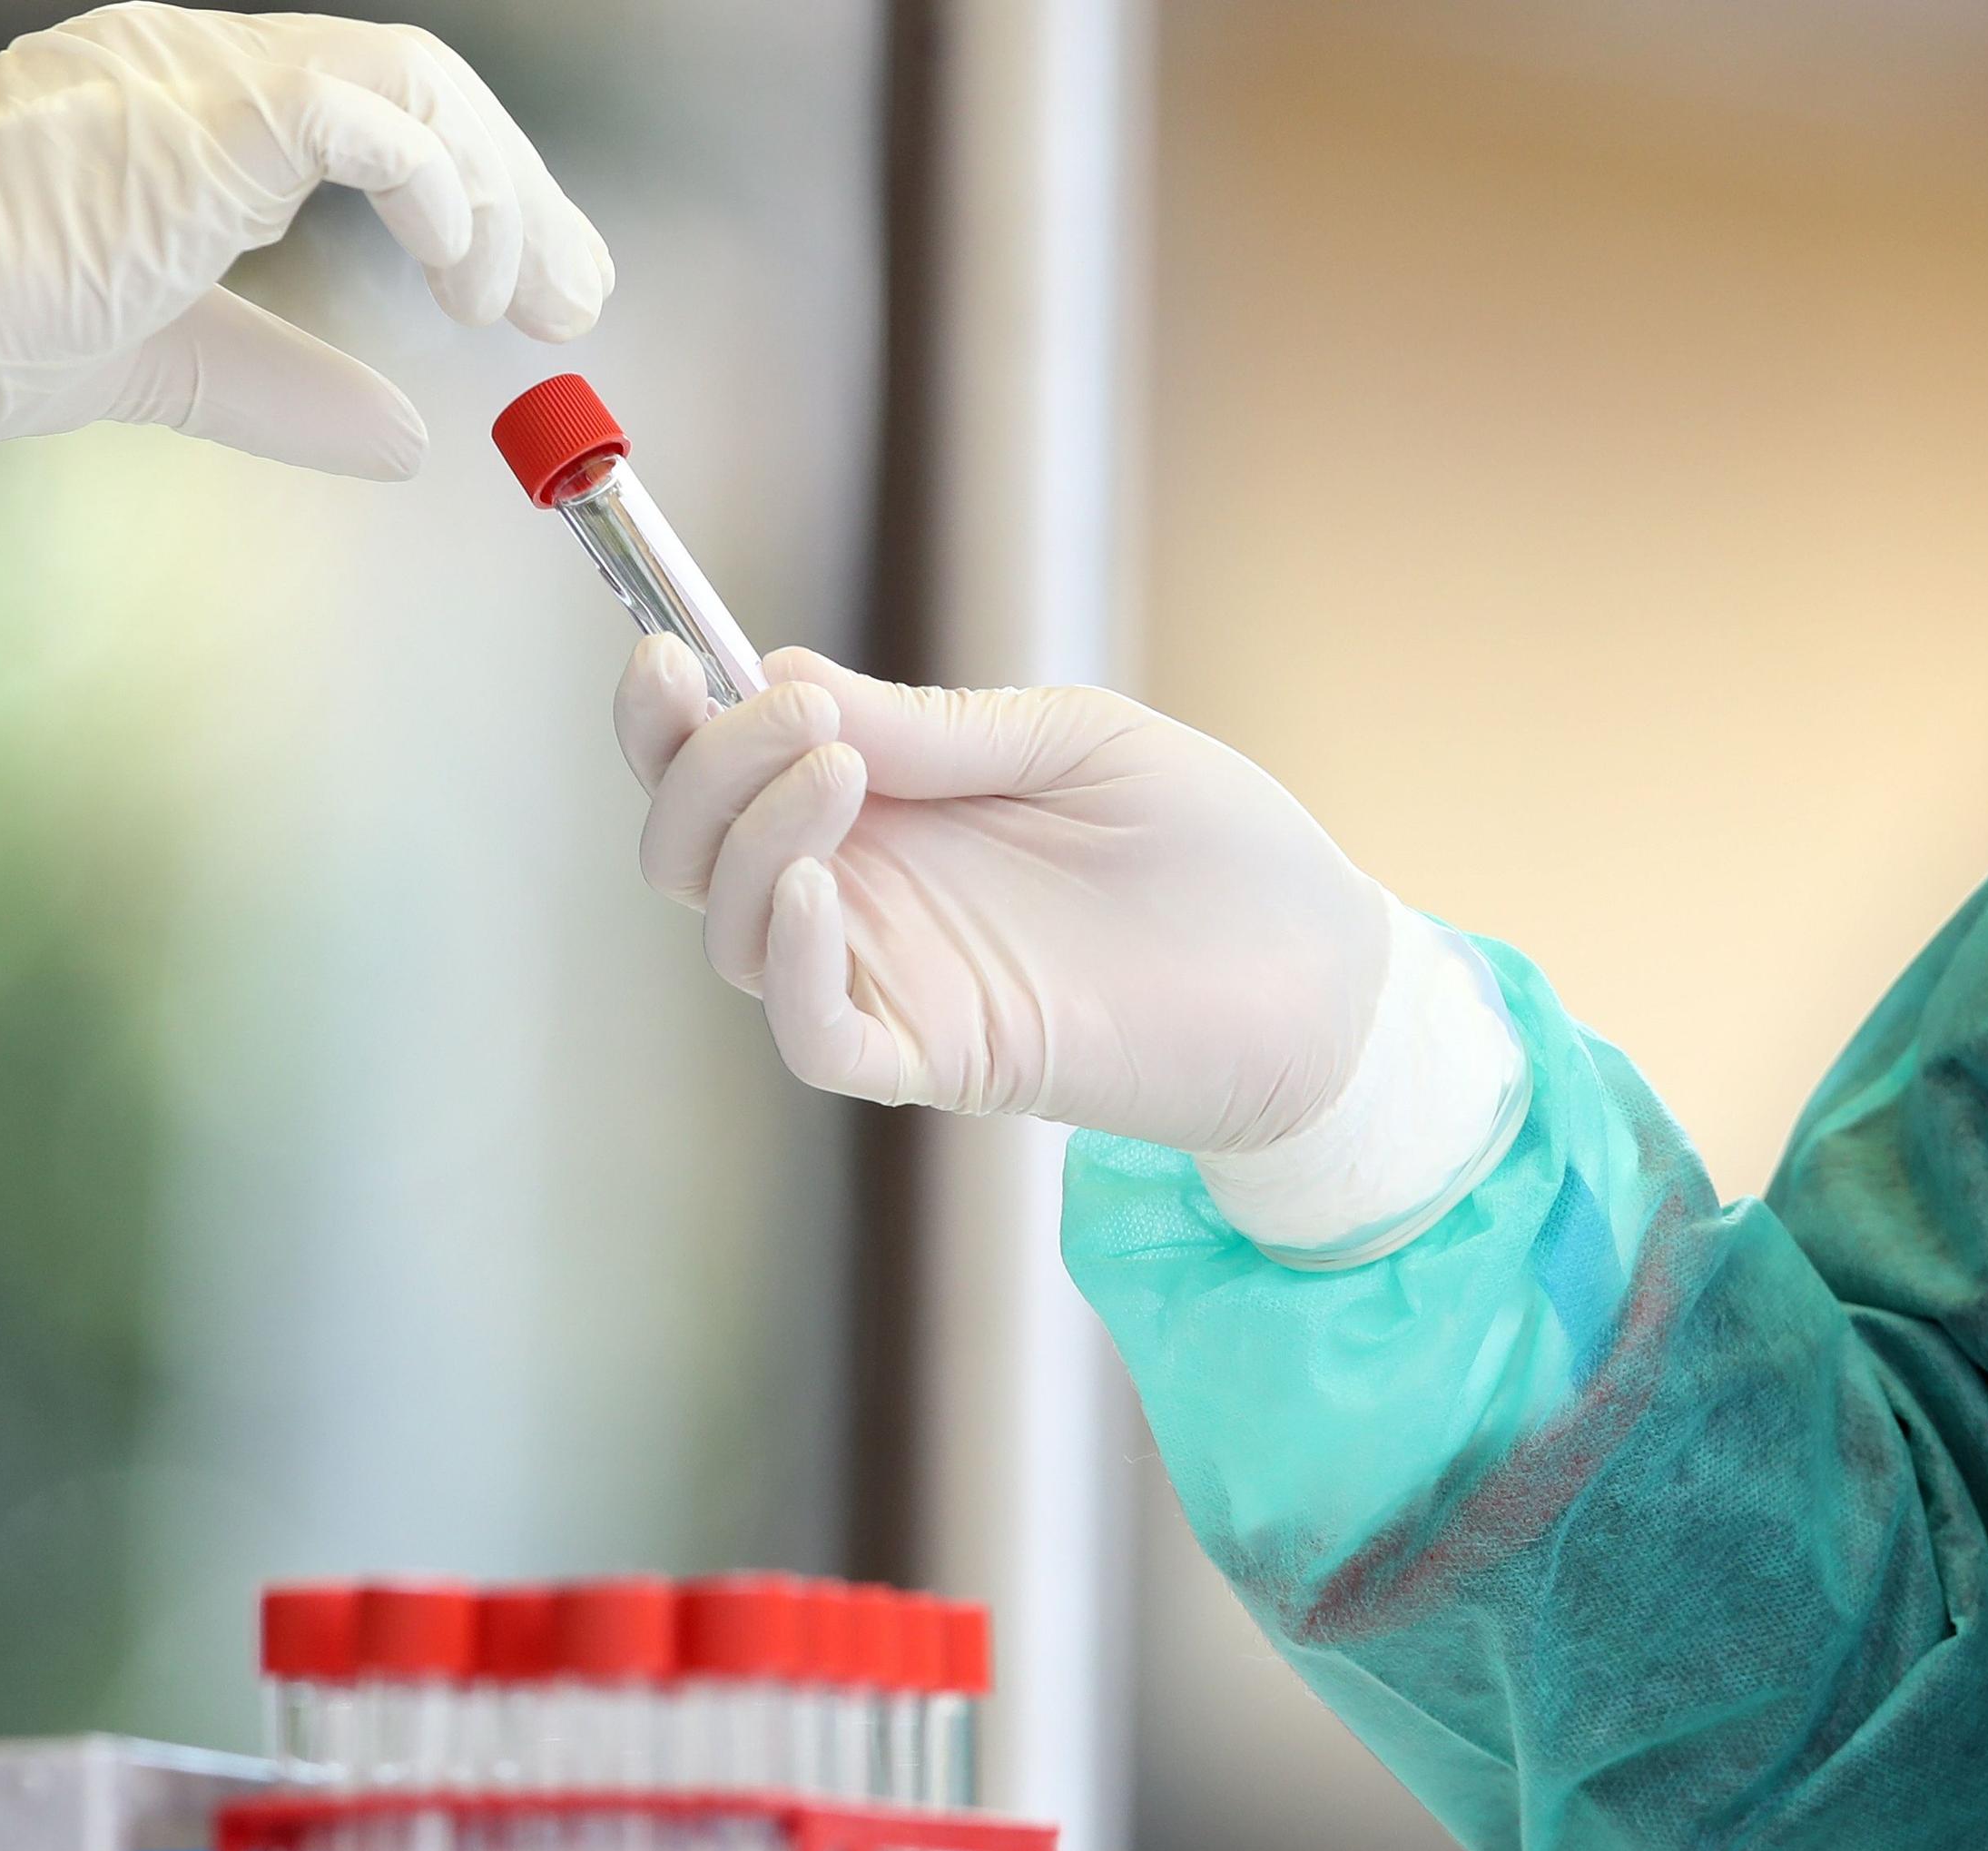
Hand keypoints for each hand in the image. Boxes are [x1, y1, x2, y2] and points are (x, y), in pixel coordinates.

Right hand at [0, 6, 613, 506]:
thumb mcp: (159, 365)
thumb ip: (284, 388)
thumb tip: (407, 439)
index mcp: (178, 101)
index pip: (373, 108)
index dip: (476, 192)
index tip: (530, 292)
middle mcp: (186, 57)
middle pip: (414, 83)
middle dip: (517, 192)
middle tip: (573, 299)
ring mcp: (182, 74)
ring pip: (408, 83)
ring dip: (497, 194)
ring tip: (530, 298)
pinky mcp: (181, 121)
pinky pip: (360, 116)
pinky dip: (435, 191)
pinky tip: (459, 275)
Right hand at [614, 640, 1528, 1258]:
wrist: (1321, 973)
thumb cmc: (1215, 846)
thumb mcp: (1073, 738)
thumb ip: (932, 724)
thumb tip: (779, 676)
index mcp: (885, 803)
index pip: (720, 763)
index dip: (666, 714)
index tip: (667, 653)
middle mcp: (866, 891)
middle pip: (690, 846)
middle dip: (698, 768)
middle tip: (795, 718)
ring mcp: (894, 977)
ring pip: (728, 930)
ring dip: (752, 839)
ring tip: (841, 772)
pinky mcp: (939, 1059)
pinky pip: (811, 1033)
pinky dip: (791, 962)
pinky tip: (826, 890)